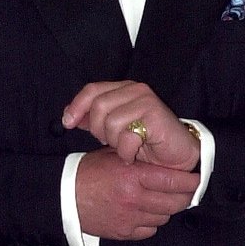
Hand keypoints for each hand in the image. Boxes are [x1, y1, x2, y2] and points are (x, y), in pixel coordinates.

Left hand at [63, 81, 200, 170]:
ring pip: (111, 123)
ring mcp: (146, 101)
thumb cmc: (146, 142)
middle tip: (111, 142)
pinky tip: (135, 153)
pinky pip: (126, 136)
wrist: (177, 156)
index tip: (68, 123)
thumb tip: (69, 115)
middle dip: (99, 130)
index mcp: (124, 89)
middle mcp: (136, 90)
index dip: (76, 106)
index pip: (92, 90)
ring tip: (126, 147)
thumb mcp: (114, 130)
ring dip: (115, 142)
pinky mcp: (155, 116)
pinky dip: (127, 151)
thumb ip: (94, 119)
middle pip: (98, 107)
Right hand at [74, 147, 199, 240]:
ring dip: (167, 209)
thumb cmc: (88, 173)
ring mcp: (129, 218)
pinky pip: (150, 230)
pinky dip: (151, 222)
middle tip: (187, 192)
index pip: (174, 181)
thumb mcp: (114, 158)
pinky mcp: (123, 232)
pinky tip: (146, 213)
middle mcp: (134, 198)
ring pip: (164, 217)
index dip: (191, 181)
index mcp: (133, 176)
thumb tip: (166, 164)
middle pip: (175, 203)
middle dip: (185, 197)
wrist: (64, 196)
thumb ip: (139, 161)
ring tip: (162, 200)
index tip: (197, 179)